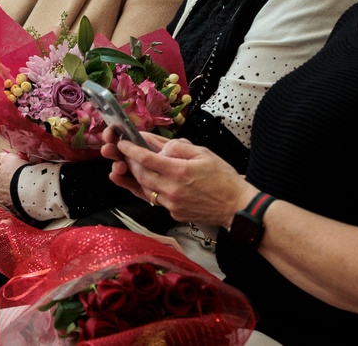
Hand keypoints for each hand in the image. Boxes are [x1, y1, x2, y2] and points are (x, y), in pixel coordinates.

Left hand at [0, 152, 28, 211]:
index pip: (0, 178)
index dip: (9, 177)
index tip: (18, 176)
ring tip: (28, 194)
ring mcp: (4, 202)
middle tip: (23, 185)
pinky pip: (16, 208)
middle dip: (11, 188)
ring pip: (9, 199)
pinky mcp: (12, 211)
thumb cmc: (20, 171)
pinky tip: (28, 202)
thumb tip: (0, 155)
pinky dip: (20, 205)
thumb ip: (5, 157)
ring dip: (15, 197)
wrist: (28, 187)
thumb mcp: (13, 160)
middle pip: (4, 189)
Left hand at [106, 130, 253, 228]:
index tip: (122, 143)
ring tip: (137, 165)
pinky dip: (150, 188)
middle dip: (130, 162)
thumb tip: (160, 146)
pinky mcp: (173, 213)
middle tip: (127, 153)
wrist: (235, 206)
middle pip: (141, 175)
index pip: (146, 159)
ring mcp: (172, 204)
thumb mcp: (203, 153)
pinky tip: (152, 180)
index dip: (131, 150)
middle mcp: (172, 189)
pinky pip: (155, 199)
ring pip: (145, 188)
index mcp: (179, 171)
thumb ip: (179, 147)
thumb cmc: (222, 177)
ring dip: (138, 176)